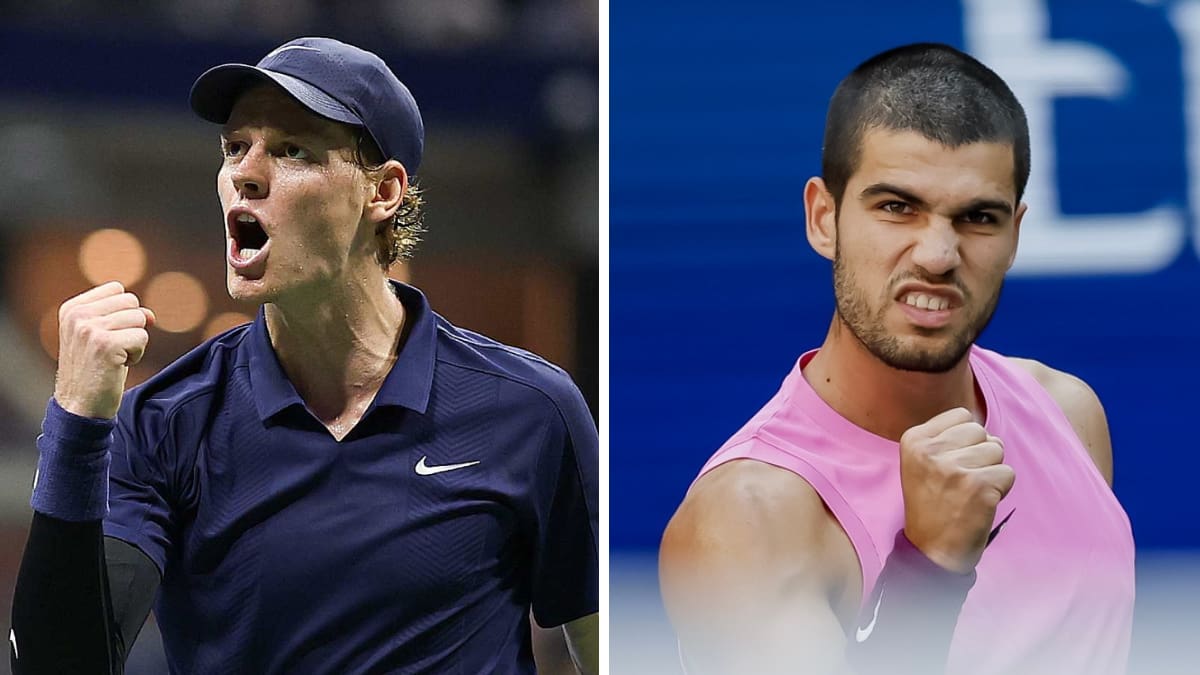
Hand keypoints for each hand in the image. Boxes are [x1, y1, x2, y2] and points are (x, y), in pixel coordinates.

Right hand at [53, 281, 156, 419]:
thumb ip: (123, 316)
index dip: (124, 313)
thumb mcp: (102, 336)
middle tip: (112, 349)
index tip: (108, 335)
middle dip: (131, 326)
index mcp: (72, 308)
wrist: (79, 405)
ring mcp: (90, 329)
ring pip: (139, 319)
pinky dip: (136, 355)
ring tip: (114, 357)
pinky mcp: (105, 344)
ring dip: (134, 342)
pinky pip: (142, 338)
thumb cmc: (94, 370)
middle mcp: (78, 315)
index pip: (117, 289)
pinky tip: (118, 366)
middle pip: (131, 302)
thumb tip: (151, 315)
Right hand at [899, 407, 1014, 572]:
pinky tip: (981, 502)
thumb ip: (945, 439)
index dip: (966, 440)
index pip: (961, 416)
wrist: (931, 549)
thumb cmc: (931, 504)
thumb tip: (985, 429)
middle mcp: (931, 451)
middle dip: (981, 453)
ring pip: (997, 450)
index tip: (952, 464)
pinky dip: (1001, 489)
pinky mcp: (978, 486)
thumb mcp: (921, 463)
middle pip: (981, 431)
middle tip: (963, 480)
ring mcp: (954, 468)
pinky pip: (1008, 473)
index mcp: (913, 440)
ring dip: (992, 471)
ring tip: (971, 491)